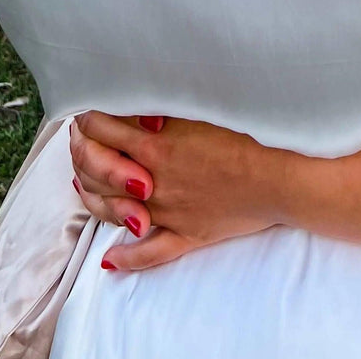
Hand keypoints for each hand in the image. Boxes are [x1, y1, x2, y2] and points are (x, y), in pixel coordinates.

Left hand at [69, 111, 290, 272]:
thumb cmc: (247, 133)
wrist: (281, 174)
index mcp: (155, 145)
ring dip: (92, 198)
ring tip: (83, 186)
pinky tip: (110, 258)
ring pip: (113, 211)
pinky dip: (127, 258)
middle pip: (98, 171)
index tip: (85, 111)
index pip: (103, 131)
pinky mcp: (187, 234)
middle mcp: (154, 181)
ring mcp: (168, 212)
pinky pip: (150, 253)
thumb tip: (134, 102)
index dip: (88, 119)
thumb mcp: (200, 108)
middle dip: (82, 154)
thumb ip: (163, 106)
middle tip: (78, 142)